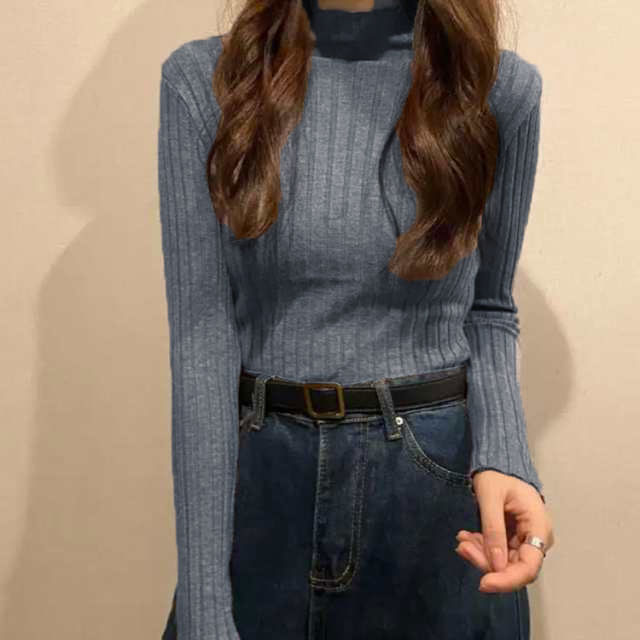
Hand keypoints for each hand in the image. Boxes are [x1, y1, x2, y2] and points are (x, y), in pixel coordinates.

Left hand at [455, 469, 554, 592]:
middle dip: (485, 561)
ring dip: (479, 554)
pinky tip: (466, 538)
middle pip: (513, 567)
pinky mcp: (512, 541)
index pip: (529, 566)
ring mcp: (524, 541)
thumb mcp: (491, 497)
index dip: (507, 579)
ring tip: (462, 539)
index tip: (483, 583)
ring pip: (502, 563)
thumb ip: (493, 529)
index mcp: (539, 526)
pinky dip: (480, 548)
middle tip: (462, 546)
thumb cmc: (498, 475)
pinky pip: (496, 553)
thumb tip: (496, 565)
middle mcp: (536, 538)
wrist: (498, 466)